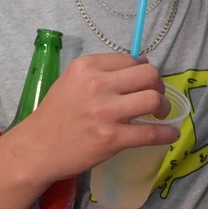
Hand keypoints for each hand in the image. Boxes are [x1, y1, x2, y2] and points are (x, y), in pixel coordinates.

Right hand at [7, 53, 178, 182]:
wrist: (37, 148)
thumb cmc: (57, 114)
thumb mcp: (74, 81)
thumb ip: (104, 71)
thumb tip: (142, 64)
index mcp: (87, 67)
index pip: (131, 60)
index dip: (142, 71)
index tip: (143, 83)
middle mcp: (97, 85)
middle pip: (149, 75)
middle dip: (158, 85)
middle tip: (155, 97)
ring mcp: (104, 112)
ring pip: (153, 99)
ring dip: (163, 107)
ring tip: (159, 114)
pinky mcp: (111, 138)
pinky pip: (151, 133)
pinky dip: (167, 133)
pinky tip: (170, 133)